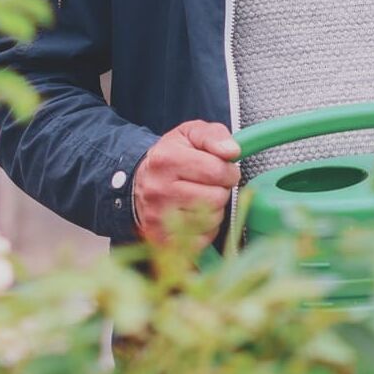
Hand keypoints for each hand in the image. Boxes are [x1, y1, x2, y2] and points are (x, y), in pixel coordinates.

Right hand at [133, 120, 240, 248]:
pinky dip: (205, 229)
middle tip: (209, 185)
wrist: (141, 182)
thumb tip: (232, 151)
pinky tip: (194, 215)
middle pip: (216, 197)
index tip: (223, 170)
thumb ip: (213, 136)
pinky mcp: (162, 239)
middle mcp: (159, 189)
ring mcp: (158, 217)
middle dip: (221, 190)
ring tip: (200, 198)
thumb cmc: (171, 157)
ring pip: (212, 219)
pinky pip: (203, 239)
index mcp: (166, 159)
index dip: (229, 171)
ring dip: (215, 210)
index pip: (217, 170)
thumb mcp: (190, 135)